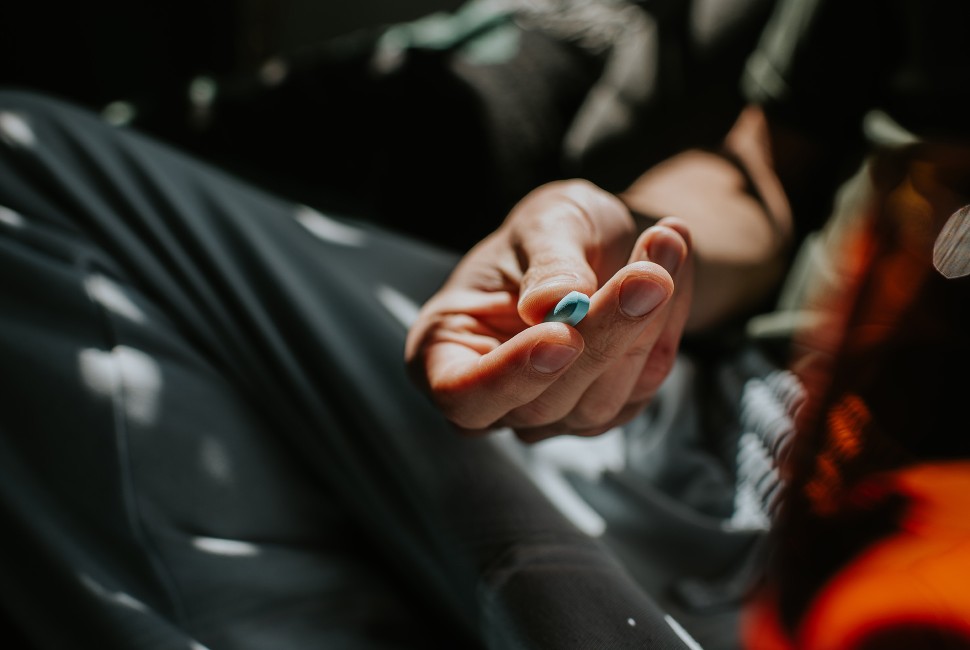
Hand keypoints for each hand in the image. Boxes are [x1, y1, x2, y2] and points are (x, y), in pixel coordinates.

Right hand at [405, 179, 691, 441]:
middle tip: (647, 273)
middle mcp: (493, 399)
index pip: (462, 394)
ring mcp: (549, 416)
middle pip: (542, 404)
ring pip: (600, 400)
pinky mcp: (603, 412)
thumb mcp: (545, 222)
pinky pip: (643, 383)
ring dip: (646, 321)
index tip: (561, 334)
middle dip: (601, 334)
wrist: (598, 241)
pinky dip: (666, 323)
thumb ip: (548, 262)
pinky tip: (669, 266)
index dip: (509, 377)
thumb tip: (553, 303)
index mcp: (445, 352)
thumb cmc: (550, 231)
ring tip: (665, 240)